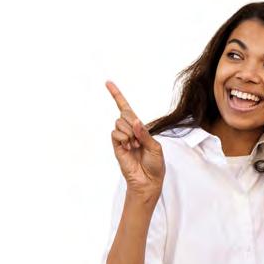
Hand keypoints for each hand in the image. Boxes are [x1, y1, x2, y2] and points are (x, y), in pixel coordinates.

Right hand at [106, 81, 163, 201]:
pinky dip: (123, 138)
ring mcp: (121, 138)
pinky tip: (128, 148)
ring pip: (120, 122)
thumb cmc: (155, 165)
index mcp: (140, 127)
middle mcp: (129, 130)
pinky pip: (115, 133)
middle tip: (139, 141)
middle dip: (133, 125)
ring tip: (134, 146)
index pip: (125, 108)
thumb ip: (145, 134)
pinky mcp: (116, 145)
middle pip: (125, 114)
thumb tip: (135, 121)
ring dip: (129, 133)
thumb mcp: (156, 147)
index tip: (107, 82)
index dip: (117, 95)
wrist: (148, 181)